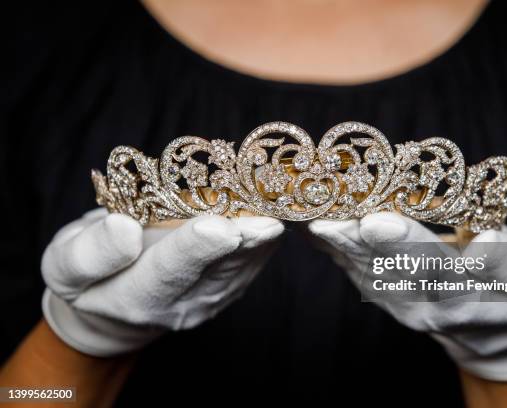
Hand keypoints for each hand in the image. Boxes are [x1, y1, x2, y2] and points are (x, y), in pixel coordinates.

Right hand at [42, 209, 283, 356]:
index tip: (219, 227)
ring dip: (263, 226)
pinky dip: (266, 229)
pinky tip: (273, 202)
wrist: (116, 309)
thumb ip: (89, 255)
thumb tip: (123, 228)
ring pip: (248, 261)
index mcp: (137, 297)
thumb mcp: (64, 267)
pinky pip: (257, 257)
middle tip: (268, 202)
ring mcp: (214, 296)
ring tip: (276, 191)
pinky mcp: (232, 284)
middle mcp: (184, 303)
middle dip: (247, 232)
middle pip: (221, 266)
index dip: (195, 247)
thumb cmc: (89, 279)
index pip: (169, 272)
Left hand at [309, 212, 506, 381]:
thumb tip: (484, 246)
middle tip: (323, 213)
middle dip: (353, 240)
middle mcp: (428, 308)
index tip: (376, 222)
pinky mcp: (386, 298)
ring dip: (335, 244)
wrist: (502, 331)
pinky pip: (356, 273)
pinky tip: (312, 230)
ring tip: (308, 214)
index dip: (405, 244)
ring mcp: (402, 306)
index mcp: (469, 297)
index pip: (435, 269)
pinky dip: (334, 251)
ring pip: (364, 271)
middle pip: (387, 269)